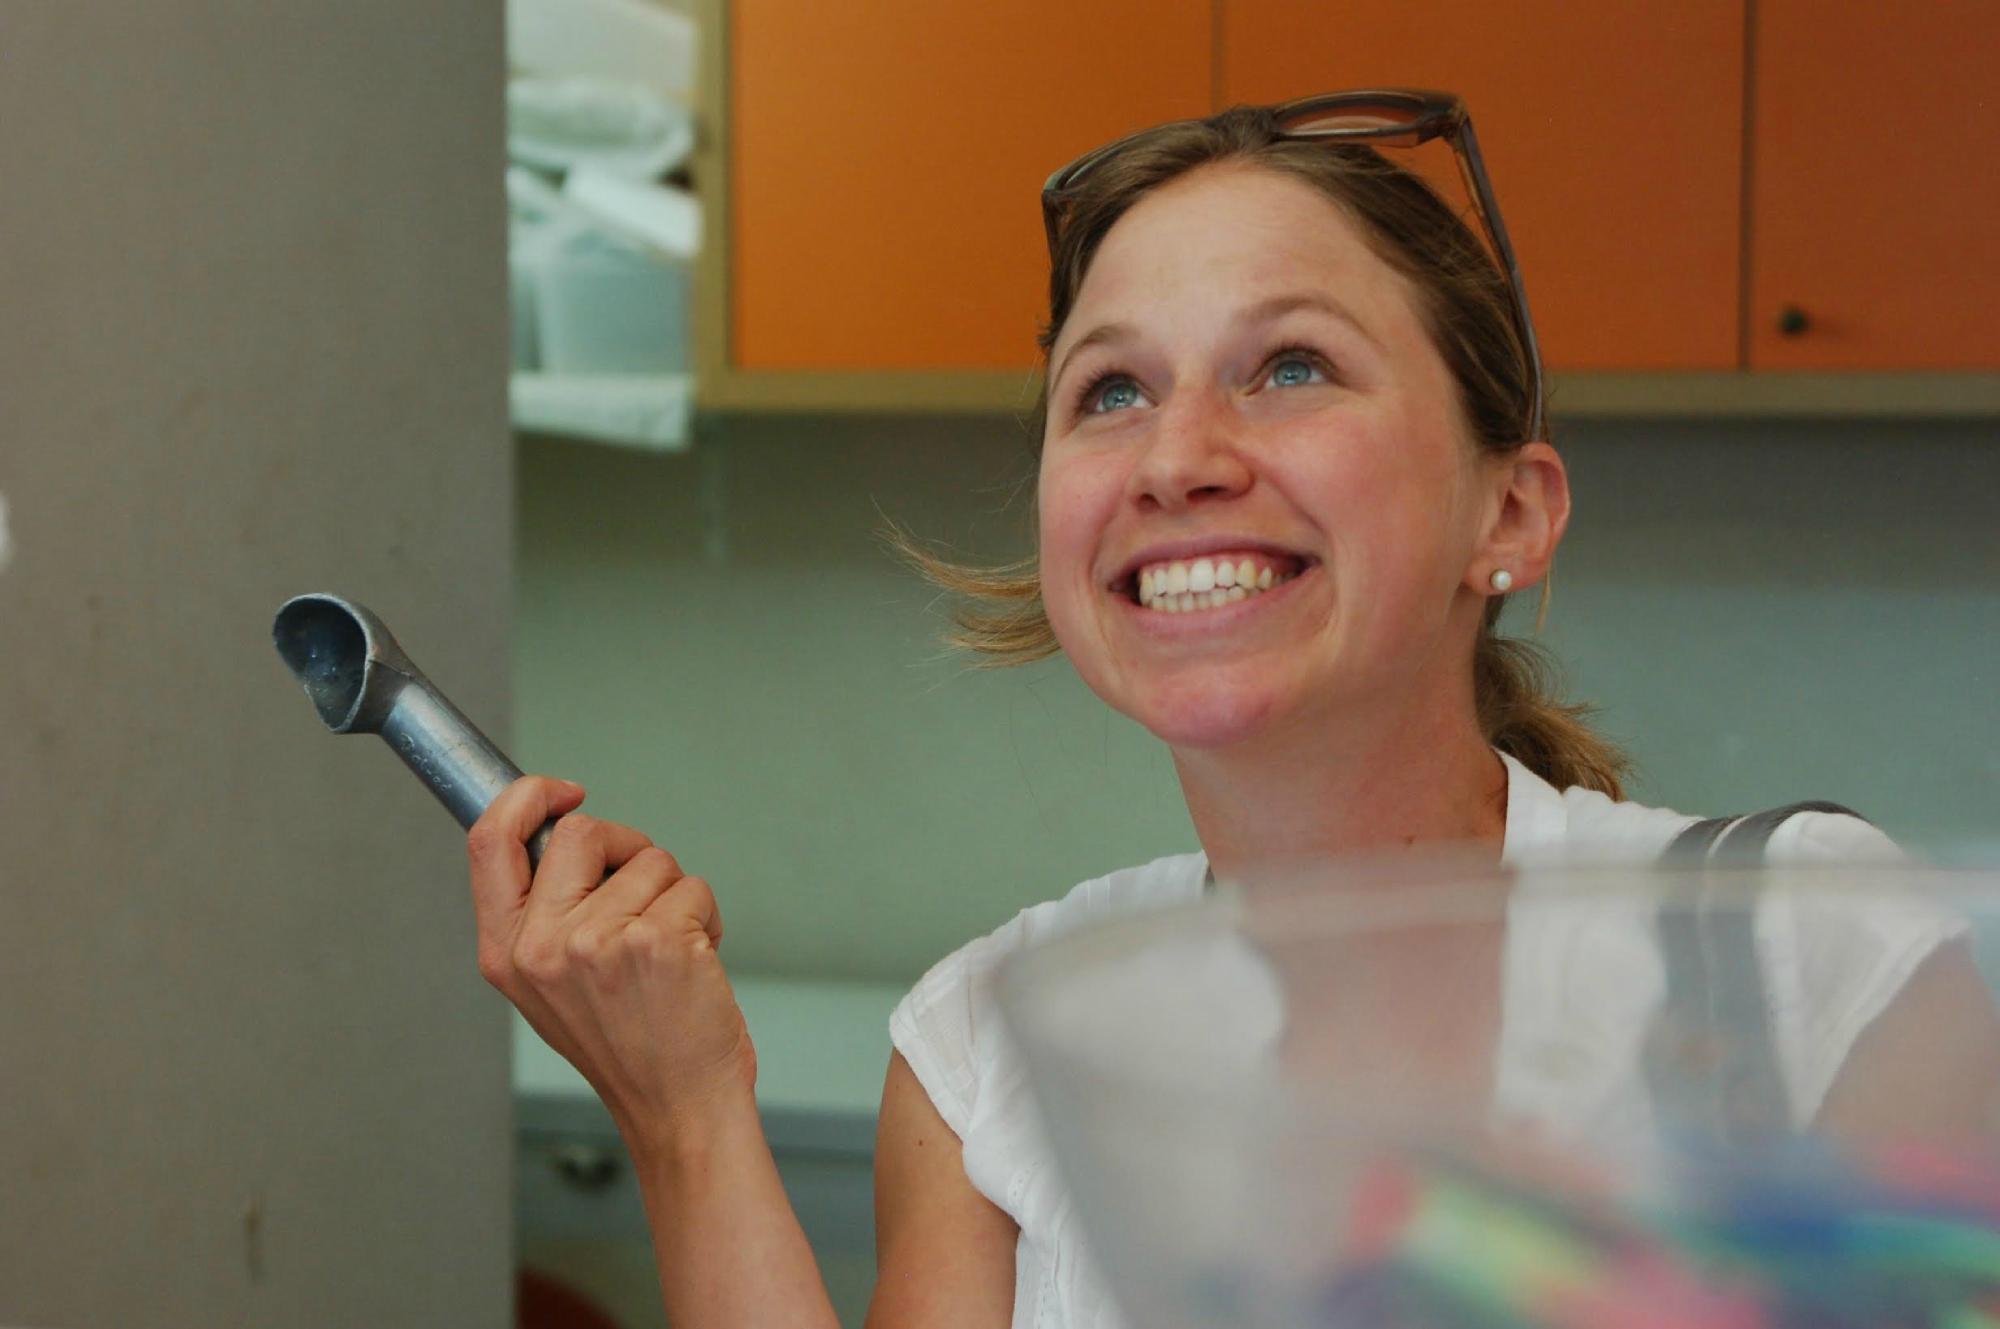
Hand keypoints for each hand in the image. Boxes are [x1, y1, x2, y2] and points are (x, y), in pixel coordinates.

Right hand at [467, 777, 755, 1142]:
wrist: (678, 1107)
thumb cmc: (628, 1045)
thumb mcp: (550, 986)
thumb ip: (544, 916)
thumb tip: (565, 836)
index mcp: (505, 952)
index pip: (490, 841)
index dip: (527, 797)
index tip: (563, 792)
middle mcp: (542, 945)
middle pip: (583, 831)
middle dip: (627, 847)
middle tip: (645, 893)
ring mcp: (598, 942)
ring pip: (650, 859)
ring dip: (674, 894)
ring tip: (669, 955)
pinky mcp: (657, 941)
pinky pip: (692, 886)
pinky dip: (705, 915)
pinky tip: (695, 964)